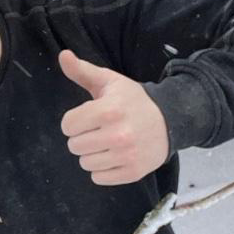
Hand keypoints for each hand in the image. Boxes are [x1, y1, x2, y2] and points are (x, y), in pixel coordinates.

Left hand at [58, 50, 168, 184]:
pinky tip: (115, 156)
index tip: (88, 117)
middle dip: (82, 138)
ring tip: (108, 143)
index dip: (74, 121)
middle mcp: (118, 134)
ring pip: (85, 164)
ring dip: (92, 155)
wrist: (170, 120)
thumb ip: (82, 71)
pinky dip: (103, 169)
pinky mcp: (132, 173)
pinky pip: (98, 178)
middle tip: (99, 130)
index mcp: (109, 110)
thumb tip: (63, 55)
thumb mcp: (109, 82)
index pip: (68, 125)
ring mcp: (126, 156)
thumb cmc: (132, 101)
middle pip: (74, 146)